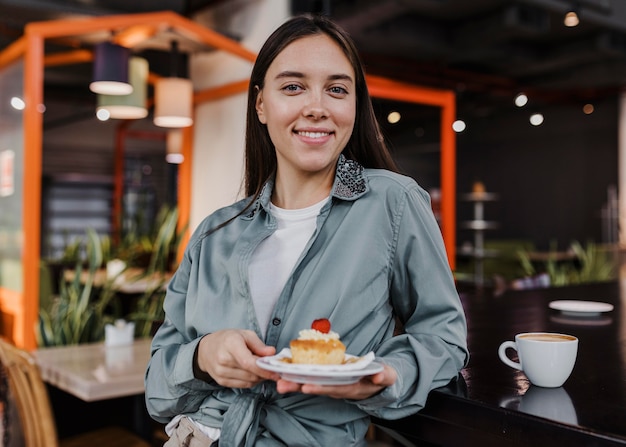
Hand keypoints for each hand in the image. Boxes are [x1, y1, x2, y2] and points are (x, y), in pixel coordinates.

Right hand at [195, 329, 279, 387]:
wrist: (206, 349)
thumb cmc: (228, 339)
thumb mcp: (245, 334)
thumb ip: (259, 345)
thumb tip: (272, 353)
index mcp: (230, 344)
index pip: (248, 362)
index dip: (263, 370)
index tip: (276, 373)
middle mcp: (223, 360)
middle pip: (250, 373)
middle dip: (264, 373)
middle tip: (271, 368)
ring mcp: (221, 373)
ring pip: (249, 381)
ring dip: (259, 377)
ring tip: (260, 368)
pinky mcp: (221, 381)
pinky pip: (243, 386)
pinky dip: (251, 381)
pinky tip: (252, 373)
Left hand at [275, 364, 396, 399]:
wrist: (377, 380)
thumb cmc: (380, 377)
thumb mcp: (387, 376)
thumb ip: (384, 376)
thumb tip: (379, 377)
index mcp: (352, 387)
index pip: (333, 388)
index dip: (320, 387)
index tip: (306, 386)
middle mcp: (338, 388)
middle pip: (317, 387)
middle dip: (299, 386)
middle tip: (281, 384)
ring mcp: (331, 384)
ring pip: (311, 383)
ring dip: (294, 383)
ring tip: (278, 381)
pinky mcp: (326, 378)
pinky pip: (311, 377)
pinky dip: (298, 376)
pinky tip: (285, 373)